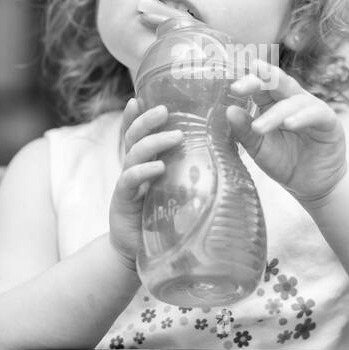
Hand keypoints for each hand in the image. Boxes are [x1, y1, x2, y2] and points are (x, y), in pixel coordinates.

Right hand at [110, 98, 183, 269]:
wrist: (138, 252)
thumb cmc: (161, 218)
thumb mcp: (176, 190)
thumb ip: (190, 169)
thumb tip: (225, 146)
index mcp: (144, 162)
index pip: (137, 132)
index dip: (136, 115)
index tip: (140, 97)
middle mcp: (132, 168)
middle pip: (134, 136)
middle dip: (146, 120)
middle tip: (165, 110)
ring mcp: (127, 184)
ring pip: (134, 154)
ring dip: (153, 142)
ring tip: (175, 136)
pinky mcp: (123, 202)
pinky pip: (130, 180)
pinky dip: (143, 171)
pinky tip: (158, 167)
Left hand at [225, 58, 347, 207]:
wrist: (312, 185)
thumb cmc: (285, 162)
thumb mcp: (259, 148)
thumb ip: (245, 130)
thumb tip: (229, 111)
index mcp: (274, 103)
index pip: (262, 85)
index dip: (249, 82)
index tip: (233, 88)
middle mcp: (294, 101)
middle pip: (279, 83)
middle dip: (262, 81)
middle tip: (242, 87)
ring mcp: (313, 109)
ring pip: (294, 101)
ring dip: (275, 114)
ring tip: (259, 128)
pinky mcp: (330, 121)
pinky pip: (316, 114)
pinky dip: (302, 117)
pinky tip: (289, 124)